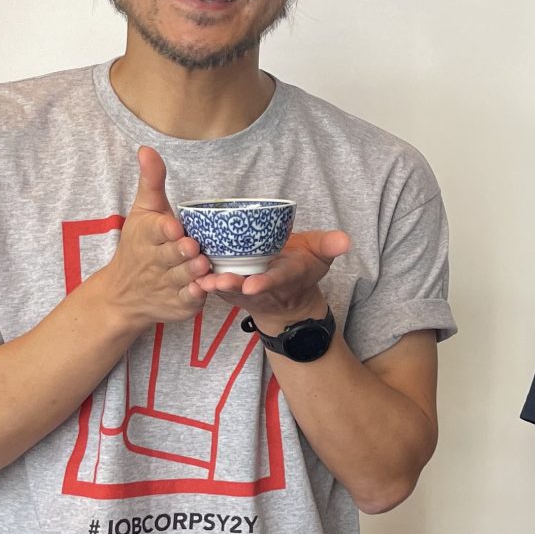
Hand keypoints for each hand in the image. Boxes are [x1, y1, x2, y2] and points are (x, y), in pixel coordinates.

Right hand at [92, 147, 210, 330]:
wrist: (124, 294)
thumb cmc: (140, 244)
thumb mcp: (144, 211)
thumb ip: (152, 181)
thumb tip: (147, 148)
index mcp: (146, 236)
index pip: (154, 231)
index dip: (164, 230)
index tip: (173, 226)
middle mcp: (153, 262)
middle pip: (169, 256)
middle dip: (180, 252)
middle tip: (192, 247)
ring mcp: (164, 285)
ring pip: (181, 279)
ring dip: (192, 273)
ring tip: (202, 265)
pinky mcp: (178, 304)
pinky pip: (188, 301)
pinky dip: (195, 297)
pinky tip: (205, 290)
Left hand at [198, 229, 349, 336]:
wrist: (286, 293)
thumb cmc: (300, 266)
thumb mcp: (320, 255)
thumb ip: (330, 245)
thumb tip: (346, 240)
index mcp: (285, 276)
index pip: (277, 279)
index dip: (265, 282)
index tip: (253, 285)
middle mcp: (262, 286)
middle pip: (246, 287)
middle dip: (232, 286)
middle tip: (218, 283)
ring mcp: (243, 289)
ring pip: (227, 289)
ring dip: (214, 286)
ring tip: (201, 282)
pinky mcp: (229, 287)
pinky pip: (215, 285)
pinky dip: (202, 283)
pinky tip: (188, 277)